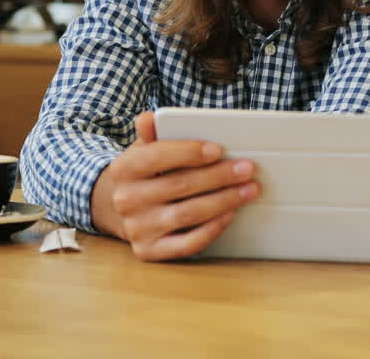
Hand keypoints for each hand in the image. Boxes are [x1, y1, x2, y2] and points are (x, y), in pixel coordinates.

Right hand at [91, 111, 261, 260]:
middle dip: (219, 176)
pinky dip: (212, 230)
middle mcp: (126, 200)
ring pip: (187, 214)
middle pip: (179, 185)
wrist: (120, 209)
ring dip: (224, 201)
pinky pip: (186, 244)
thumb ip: (152, 133)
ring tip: (249, 190)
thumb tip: (150, 118)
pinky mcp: (149, 251)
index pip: (157, 157)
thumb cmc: (144, 173)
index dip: (189, 152)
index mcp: (124, 169)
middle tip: (248, 169)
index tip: (219, 150)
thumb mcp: (144, 149)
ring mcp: (136, 228)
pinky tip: (231, 215)